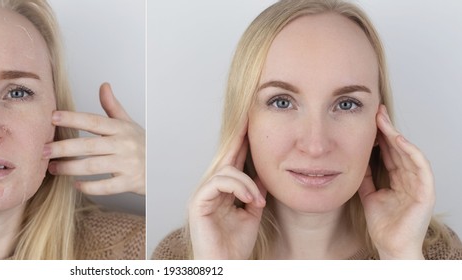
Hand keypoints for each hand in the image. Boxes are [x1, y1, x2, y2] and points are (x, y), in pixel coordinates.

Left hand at [44, 83, 144, 194]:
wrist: (164, 166)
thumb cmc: (141, 144)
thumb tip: (103, 85)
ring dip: (70, 168)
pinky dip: (89, 187)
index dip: (73, 118)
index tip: (53, 117)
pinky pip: (106, 186)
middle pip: (88, 145)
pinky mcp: (129, 182)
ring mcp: (127, 164)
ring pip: (93, 166)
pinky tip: (75, 184)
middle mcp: (123, 145)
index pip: (93, 121)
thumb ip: (113, 106)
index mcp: (120, 128)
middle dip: (63, 148)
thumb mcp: (128, 123)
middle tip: (43, 150)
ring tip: (53, 168)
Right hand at [188, 120, 266, 258]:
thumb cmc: (235, 245)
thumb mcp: (251, 214)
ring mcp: (202, 195)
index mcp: (221, 191)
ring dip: (248, 184)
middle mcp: (209, 190)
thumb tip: (263, 174)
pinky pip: (219, 183)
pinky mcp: (198, 203)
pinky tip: (251, 200)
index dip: (242, 144)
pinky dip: (238, 188)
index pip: (232, 162)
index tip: (253, 126)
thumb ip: (254, 193)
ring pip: (226, 171)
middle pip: (226, 158)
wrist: (227, 264)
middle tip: (249, 120)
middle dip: (239, 140)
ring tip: (258, 201)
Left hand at [358, 105, 433, 258]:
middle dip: (387, 130)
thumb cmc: (383, 225)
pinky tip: (399, 140)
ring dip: (397, 136)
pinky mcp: (426, 191)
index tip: (369, 120)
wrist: (391, 246)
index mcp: (398, 179)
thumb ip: (365, 178)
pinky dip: (410, 152)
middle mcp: (410, 179)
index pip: (389, 152)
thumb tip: (354, 160)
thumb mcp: (368, 195)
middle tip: (376, 112)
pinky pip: (420, 167)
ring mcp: (419, 184)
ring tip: (384, 121)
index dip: (379, 136)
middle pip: (398, 149)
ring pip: (409, 153)